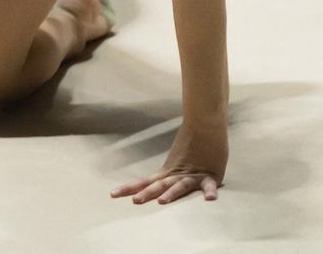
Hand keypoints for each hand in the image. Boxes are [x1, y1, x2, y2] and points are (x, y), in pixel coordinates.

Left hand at [110, 122, 227, 205]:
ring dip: (171, 193)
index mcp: (168, 172)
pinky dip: (210, 191)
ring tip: (162, 202)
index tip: (112, 195)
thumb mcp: (178, 158)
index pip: (145, 182)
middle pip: (160, 186)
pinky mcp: (210, 174)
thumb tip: (156, 178)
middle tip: (136, 201)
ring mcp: (193, 175)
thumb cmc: (194, 138)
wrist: (205, 120)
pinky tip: (210, 199)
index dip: (129, 188)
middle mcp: (178, 174)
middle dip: (148, 194)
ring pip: (180, 186)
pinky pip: (209, 185)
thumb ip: (170, 169)